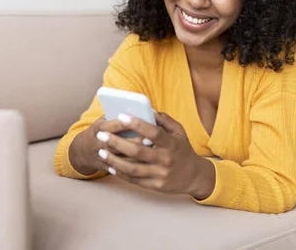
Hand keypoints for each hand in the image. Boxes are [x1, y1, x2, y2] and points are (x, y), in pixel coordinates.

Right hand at [68, 117, 148, 175]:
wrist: (82, 152)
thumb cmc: (99, 131)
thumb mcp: (103, 120)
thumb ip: (117, 118)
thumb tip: (139, 113)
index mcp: (99, 128)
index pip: (115, 126)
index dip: (129, 124)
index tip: (143, 123)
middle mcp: (100, 143)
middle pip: (120, 144)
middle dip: (136, 142)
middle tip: (152, 140)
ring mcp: (103, 157)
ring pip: (122, 159)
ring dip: (138, 156)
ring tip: (152, 152)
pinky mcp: (107, 168)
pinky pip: (122, 170)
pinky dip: (134, 167)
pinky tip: (147, 165)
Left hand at [98, 112, 215, 198]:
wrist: (194, 176)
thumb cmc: (182, 149)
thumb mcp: (179, 132)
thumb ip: (164, 120)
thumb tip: (148, 110)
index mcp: (172, 143)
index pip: (153, 132)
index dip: (137, 124)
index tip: (122, 116)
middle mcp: (166, 159)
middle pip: (137, 151)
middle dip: (117, 142)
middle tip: (101, 135)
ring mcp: (160, 174)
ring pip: (132, 168)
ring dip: (114, 160)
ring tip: (101, 151)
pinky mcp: (155, 186)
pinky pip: (134, 180)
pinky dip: (120, 173)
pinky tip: (110, 166)